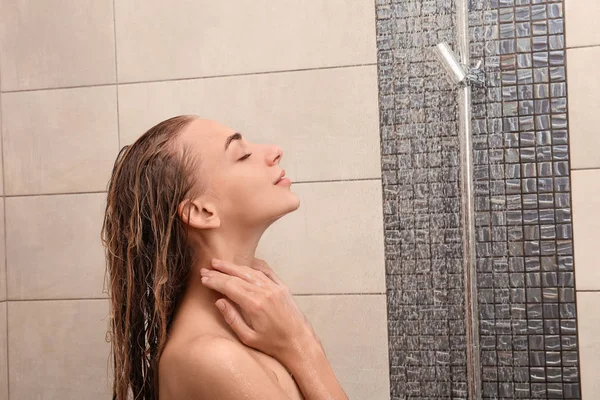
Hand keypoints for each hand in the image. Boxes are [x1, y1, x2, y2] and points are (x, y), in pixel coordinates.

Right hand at [200, 257, 319, 363]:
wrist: (299, 342)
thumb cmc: (273, 344)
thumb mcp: (248, 337)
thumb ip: (232, 318)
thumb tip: (219, 301)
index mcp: (255, 304)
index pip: (229, 286)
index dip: (215, 281)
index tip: (204, 278)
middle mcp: (265, 292)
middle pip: (238, 276)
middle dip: (220, 271)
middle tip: (206, 268)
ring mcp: (275, 288)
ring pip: (251, 271)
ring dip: (234, 267)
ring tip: (220, 264)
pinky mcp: (282, 287)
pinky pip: (266, 272)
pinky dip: (254, 266)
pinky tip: (246, 264)